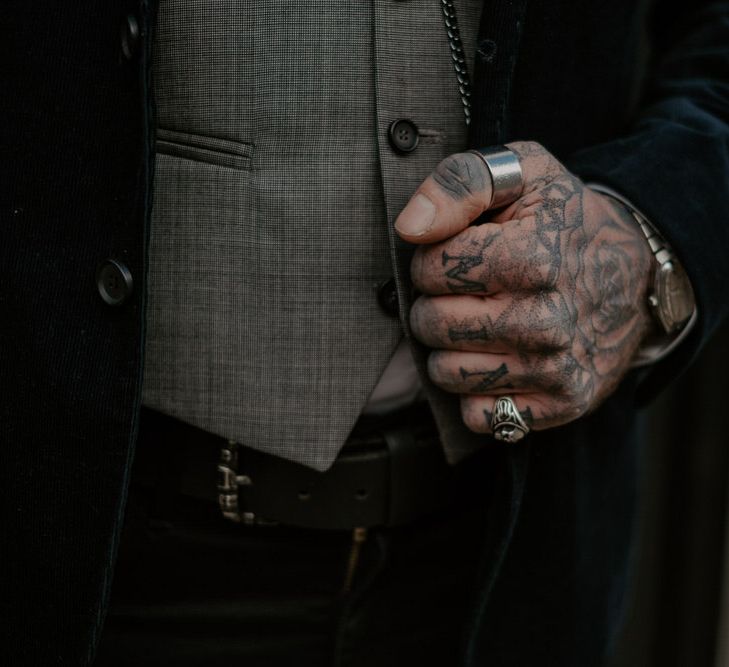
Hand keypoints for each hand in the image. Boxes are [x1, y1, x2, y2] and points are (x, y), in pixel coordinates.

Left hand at [394, 141, 652, 434]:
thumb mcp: (522, 173)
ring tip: (479, 326)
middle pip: (432, 325)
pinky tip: (497, 362)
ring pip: (447, 373)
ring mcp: (555, 369)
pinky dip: (477, 393)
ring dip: (450, 350)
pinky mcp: (560, 404)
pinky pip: (480, 415)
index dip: (433, 260)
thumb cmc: (563, 221)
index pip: (431, 270)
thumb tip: (410, 227)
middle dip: (434, 305)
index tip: (460, 256)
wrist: (633, 275)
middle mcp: (547, 321)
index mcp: (534, 259)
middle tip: (464, 294)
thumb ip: (460, 184)